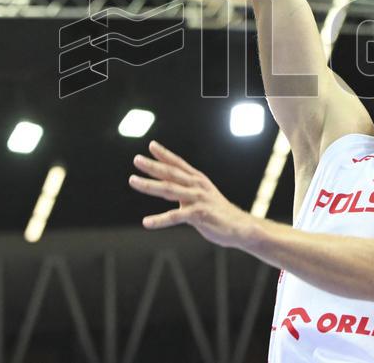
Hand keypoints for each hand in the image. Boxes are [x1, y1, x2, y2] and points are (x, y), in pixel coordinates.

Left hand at [129, 141, 255, 248]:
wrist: (241, 227)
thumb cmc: (218, 212)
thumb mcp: (202, 196)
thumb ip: (184, 191)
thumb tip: (165, 190)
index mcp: (198, 180)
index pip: (179, 164)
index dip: (165, 154)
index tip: (151, 145)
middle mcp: (197, 186)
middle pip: (171, 173)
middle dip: (152, 165)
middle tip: (136, 159)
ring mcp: (198, 199)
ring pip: (169, 189)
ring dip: (149, 185)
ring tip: (132, 180)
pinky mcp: (198, 215)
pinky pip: (175, 217)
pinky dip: (159, 220)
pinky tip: (146, 223)